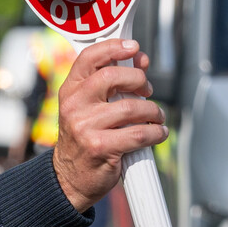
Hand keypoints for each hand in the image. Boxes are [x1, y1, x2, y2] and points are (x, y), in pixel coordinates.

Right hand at [52, 39, 167, 211]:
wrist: (69, 178)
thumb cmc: (84, 139)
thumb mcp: (86, 107)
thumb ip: (109, 85)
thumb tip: (140, 61)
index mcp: (70, 91)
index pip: (89, 58)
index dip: (114, 48)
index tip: (134, 48)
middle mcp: (74, 106)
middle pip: (112, 77)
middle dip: (138, 80)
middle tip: (147, 90)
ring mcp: (85, 127)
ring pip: (132, 108)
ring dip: (152, 111)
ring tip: (156, 116)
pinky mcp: (100, 147)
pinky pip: (139, 134)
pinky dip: (156, 132)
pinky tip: (158, 133)